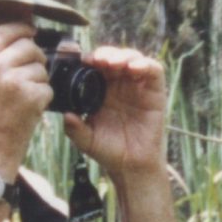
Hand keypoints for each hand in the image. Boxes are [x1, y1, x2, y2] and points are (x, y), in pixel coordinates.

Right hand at [0, 21, 52, 177]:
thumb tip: (13, 38)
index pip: (4, 30)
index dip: (22, 29)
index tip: (31, 32)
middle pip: (28, 46)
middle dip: (35, 57)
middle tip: (32, 73)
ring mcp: (14, 81)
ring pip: (41, 68)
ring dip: (39, 81)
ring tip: (25, 98)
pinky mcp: (32, 96)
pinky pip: (47, 87)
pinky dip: (43, 98)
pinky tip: (30, 109)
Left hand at [63, 44, 168, 181]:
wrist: (131, 167)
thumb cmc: (109, 151)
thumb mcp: (86, 140)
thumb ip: (75, 129)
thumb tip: (66, 115)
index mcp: (101, 91)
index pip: (96, 67)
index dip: (90, 59)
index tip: (80, 60)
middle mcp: (120, 86)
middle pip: (114, 58)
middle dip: (105, 54)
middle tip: (97, 60)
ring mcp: (138, 87)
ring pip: (132, 59)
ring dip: (123, 56)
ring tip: (113, 63)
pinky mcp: (155, 92)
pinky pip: (154, 71)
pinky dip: (145, 64)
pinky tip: (133, 68)